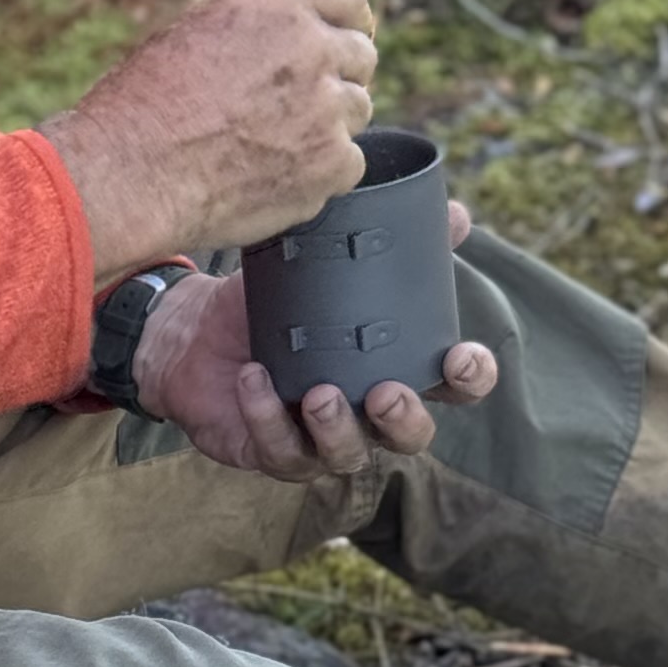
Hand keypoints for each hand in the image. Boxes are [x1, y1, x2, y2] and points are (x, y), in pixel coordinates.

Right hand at [42, 0, 378, 274]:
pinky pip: (349, 163)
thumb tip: (295, 34)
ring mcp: (326, 107)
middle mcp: (310, 45)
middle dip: (335, 76)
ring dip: (328, 124)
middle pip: (360, 56)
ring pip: (357, 111)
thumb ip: (259, 26)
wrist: (128, 172)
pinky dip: (322, 173)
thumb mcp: (197, 31)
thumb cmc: (143, 105)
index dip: (348, 18)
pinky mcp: (331, 163)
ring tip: (272, 142)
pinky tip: (277, 175)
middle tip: (295, 103)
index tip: (347, 35)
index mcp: (275, 2)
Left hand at [127, 207, 498, 477]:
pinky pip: (278, 447)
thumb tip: (456, 212)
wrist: (198, 331)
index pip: (452, 385)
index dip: (469, 378)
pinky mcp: (272, 451)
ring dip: (337, 428)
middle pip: (410, 436)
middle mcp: (366, 413)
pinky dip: (267, 416)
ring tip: (320, 394)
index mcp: (394, 367)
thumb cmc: (276, 304)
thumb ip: (390, 241)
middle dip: (404, 420)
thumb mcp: (327, 265)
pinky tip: (255, 380)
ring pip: (346, 454)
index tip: (461, 356)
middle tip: (386, 392)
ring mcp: (321, 439)